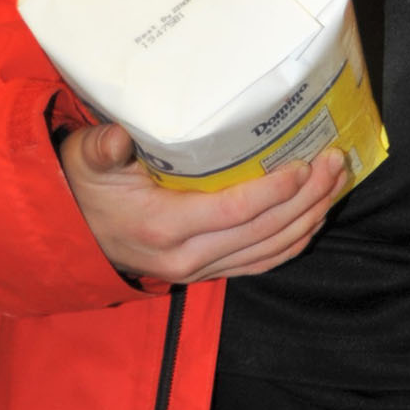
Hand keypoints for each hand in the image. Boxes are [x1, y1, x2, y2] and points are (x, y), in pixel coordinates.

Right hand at [61, 122, 346, 283]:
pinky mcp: (207, 272)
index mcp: (164, 226)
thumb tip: (115, 138)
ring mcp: (200, 269)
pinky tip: (314, 217)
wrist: (72, 231)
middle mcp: (187, 256)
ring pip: (269, 250)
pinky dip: (293, 243)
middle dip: (308, 198)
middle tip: (337, 162)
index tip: (305, 164)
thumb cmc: (85, 185)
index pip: (235, 211)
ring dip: (309, 218)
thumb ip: (101, 149)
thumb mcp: (87, 160)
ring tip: (337, 182)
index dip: (275, 191)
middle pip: (264, 231)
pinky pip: (260, 264)